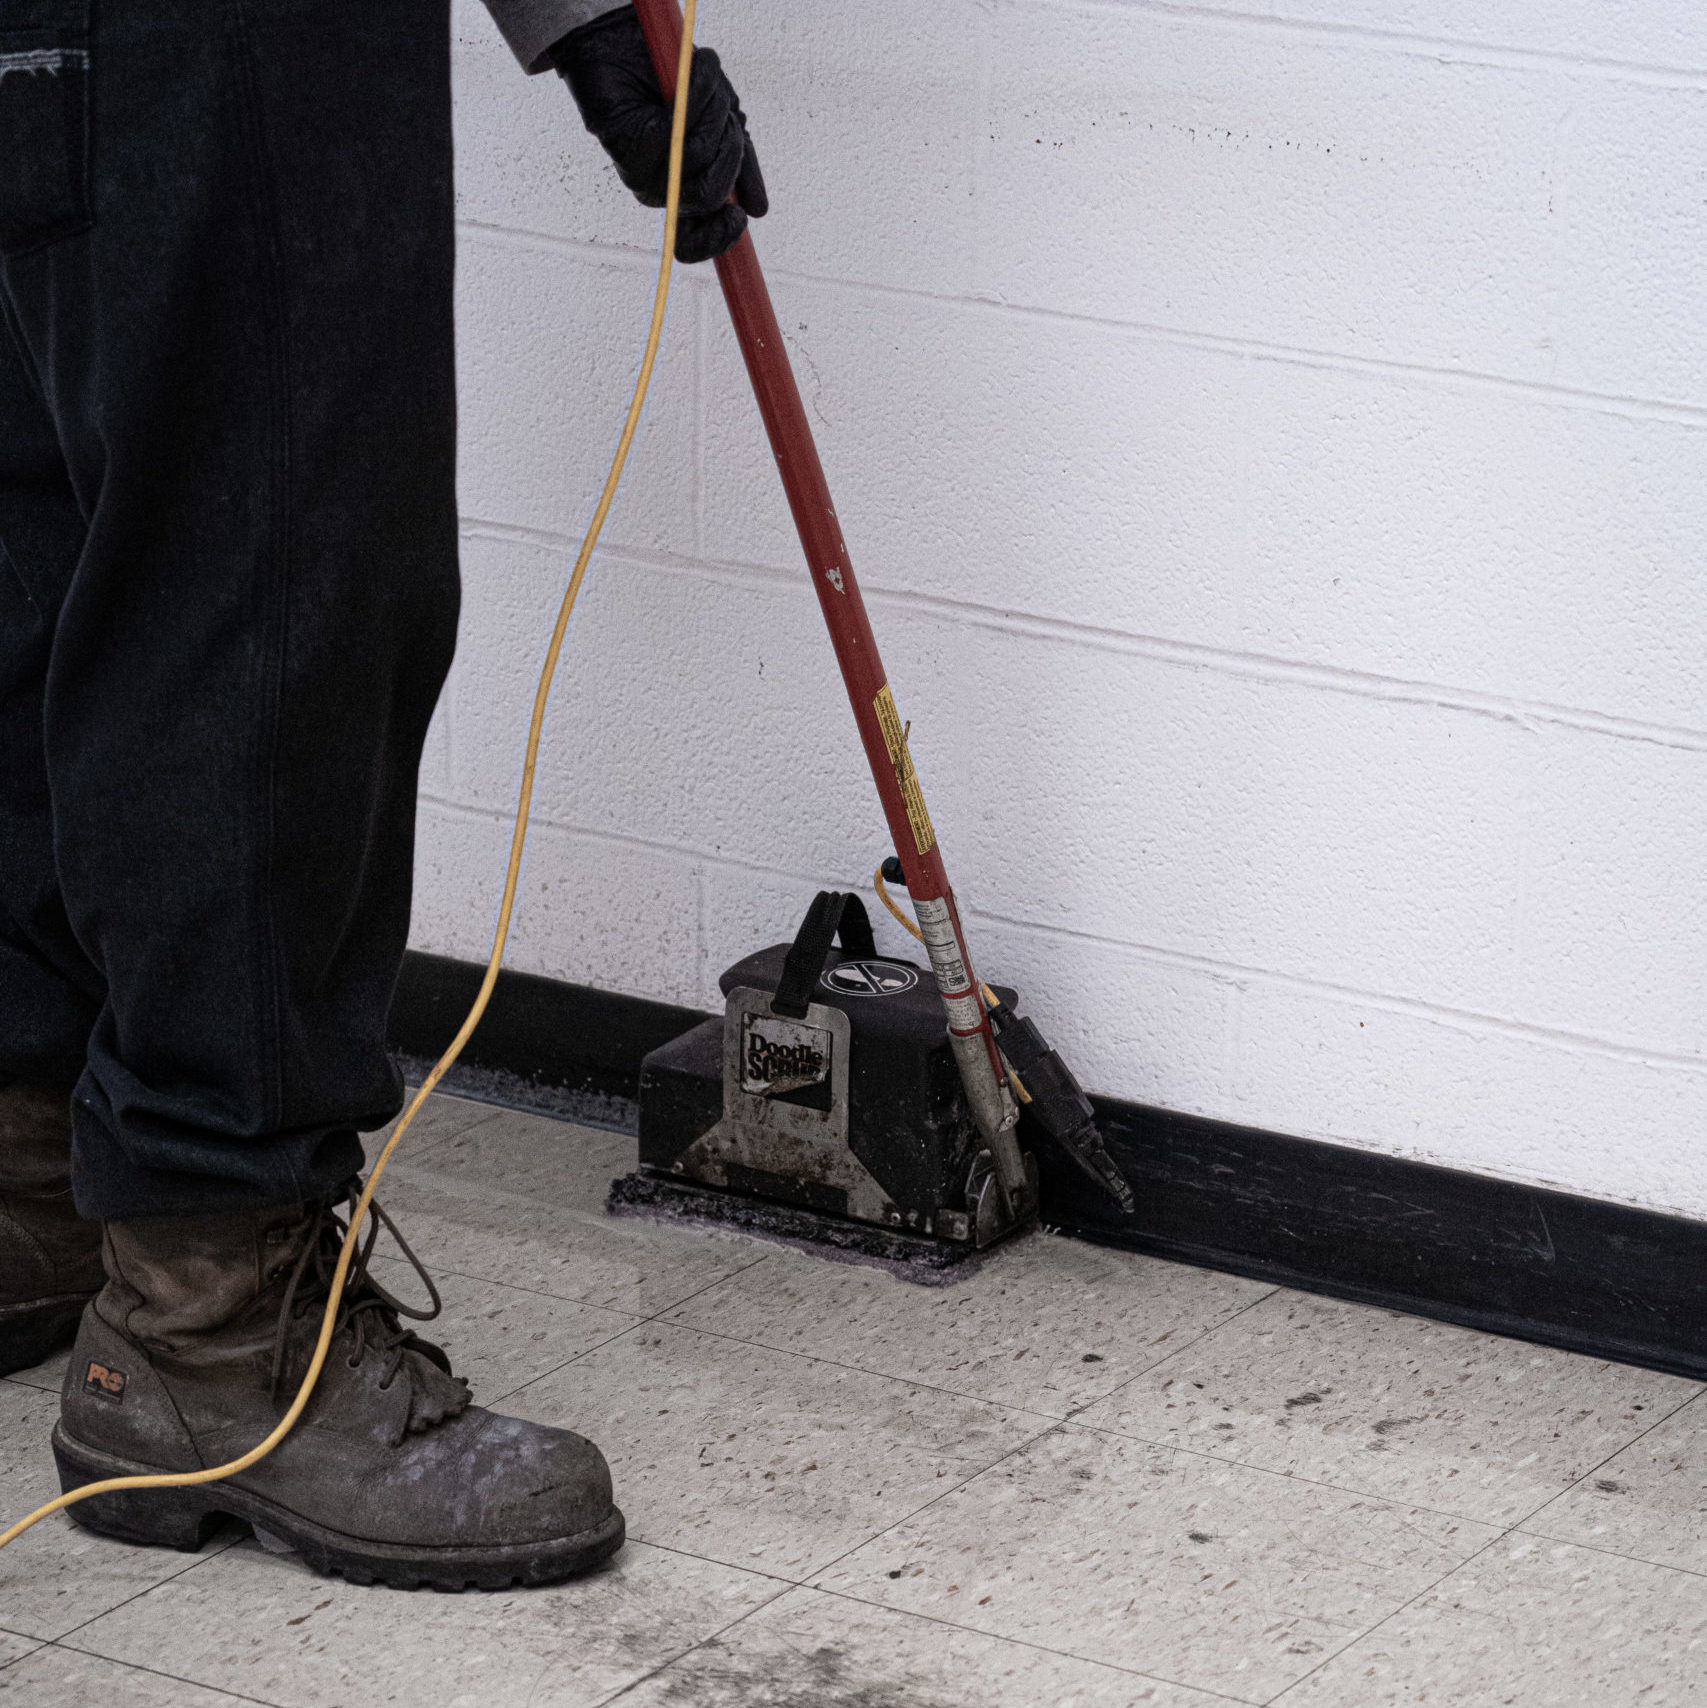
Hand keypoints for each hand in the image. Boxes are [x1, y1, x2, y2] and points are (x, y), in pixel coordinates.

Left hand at [548, 8, 766, 263]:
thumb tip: (758, 211)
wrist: (631, 47)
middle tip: (728, 119)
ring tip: (706, 88)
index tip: (740, 217)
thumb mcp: (726, 126)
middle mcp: (660, 193)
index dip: (718, 239)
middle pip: (707, 198)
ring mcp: (639, 172)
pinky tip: (691, 77)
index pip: (693, 245)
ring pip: (693, 160)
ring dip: (712, 115)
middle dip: (730, 153)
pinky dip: (692, 96)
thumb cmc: (680, 88)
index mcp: (684, 198)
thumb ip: (742, 166)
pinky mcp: (624, 144)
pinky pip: (671, 132)